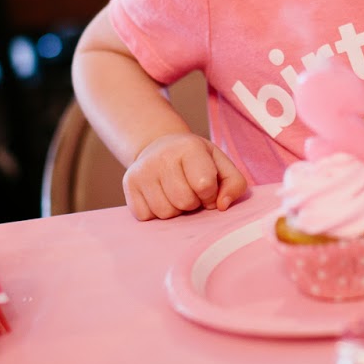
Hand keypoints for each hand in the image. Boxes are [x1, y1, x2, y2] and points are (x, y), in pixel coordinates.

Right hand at [124, 133, 248, 220]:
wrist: (159, 147)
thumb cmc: (196, 161)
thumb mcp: (220, 164)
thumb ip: (234, 184)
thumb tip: (222, 206)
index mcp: (189, 147)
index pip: (204, 184)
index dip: (210, 194)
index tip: (207, 188)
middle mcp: (162, 156)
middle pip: (184, 201)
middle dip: (192, 203)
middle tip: (190, 190)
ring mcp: (142, 171)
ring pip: (165, 213)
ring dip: (176, 210)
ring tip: (175, 194)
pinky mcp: (129, 185)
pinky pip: (147, 216)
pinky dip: (157, 213)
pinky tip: (160, 196)